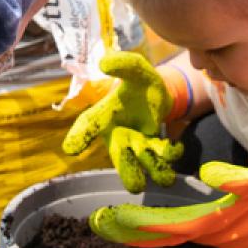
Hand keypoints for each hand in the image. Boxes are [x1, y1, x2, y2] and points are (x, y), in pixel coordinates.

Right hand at [61, 52, 183, 192]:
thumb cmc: (140, 81)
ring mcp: (137, 147)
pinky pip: (164, 161)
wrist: (158, 94)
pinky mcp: (156, 151)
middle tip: (136, 184)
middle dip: (129, 174)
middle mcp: (119, 137)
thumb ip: (123, 63)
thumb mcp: (135, 67)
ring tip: (166, 165)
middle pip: (119, 161)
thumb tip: (105, 64)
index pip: (89, 125)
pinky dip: (172, 156)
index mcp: (105, 116)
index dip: (80, 136)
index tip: (72, 148)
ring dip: (157, 171)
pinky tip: (175, 146)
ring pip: (144, 169)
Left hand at [88, 160, 247, 247]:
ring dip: (141, 232)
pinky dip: (159, 231)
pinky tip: (152, 226)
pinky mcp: (216, 234)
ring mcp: (209, 236)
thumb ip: (235, 178)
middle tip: (97, 225)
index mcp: (208, 223)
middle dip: (128, 230)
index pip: (163, 226)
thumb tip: (208, 172)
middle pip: (158, 235)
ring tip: (115, 224)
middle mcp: (203, 234)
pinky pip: (179, 234)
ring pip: (167, 236)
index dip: (134, 223)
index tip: (108, 219)